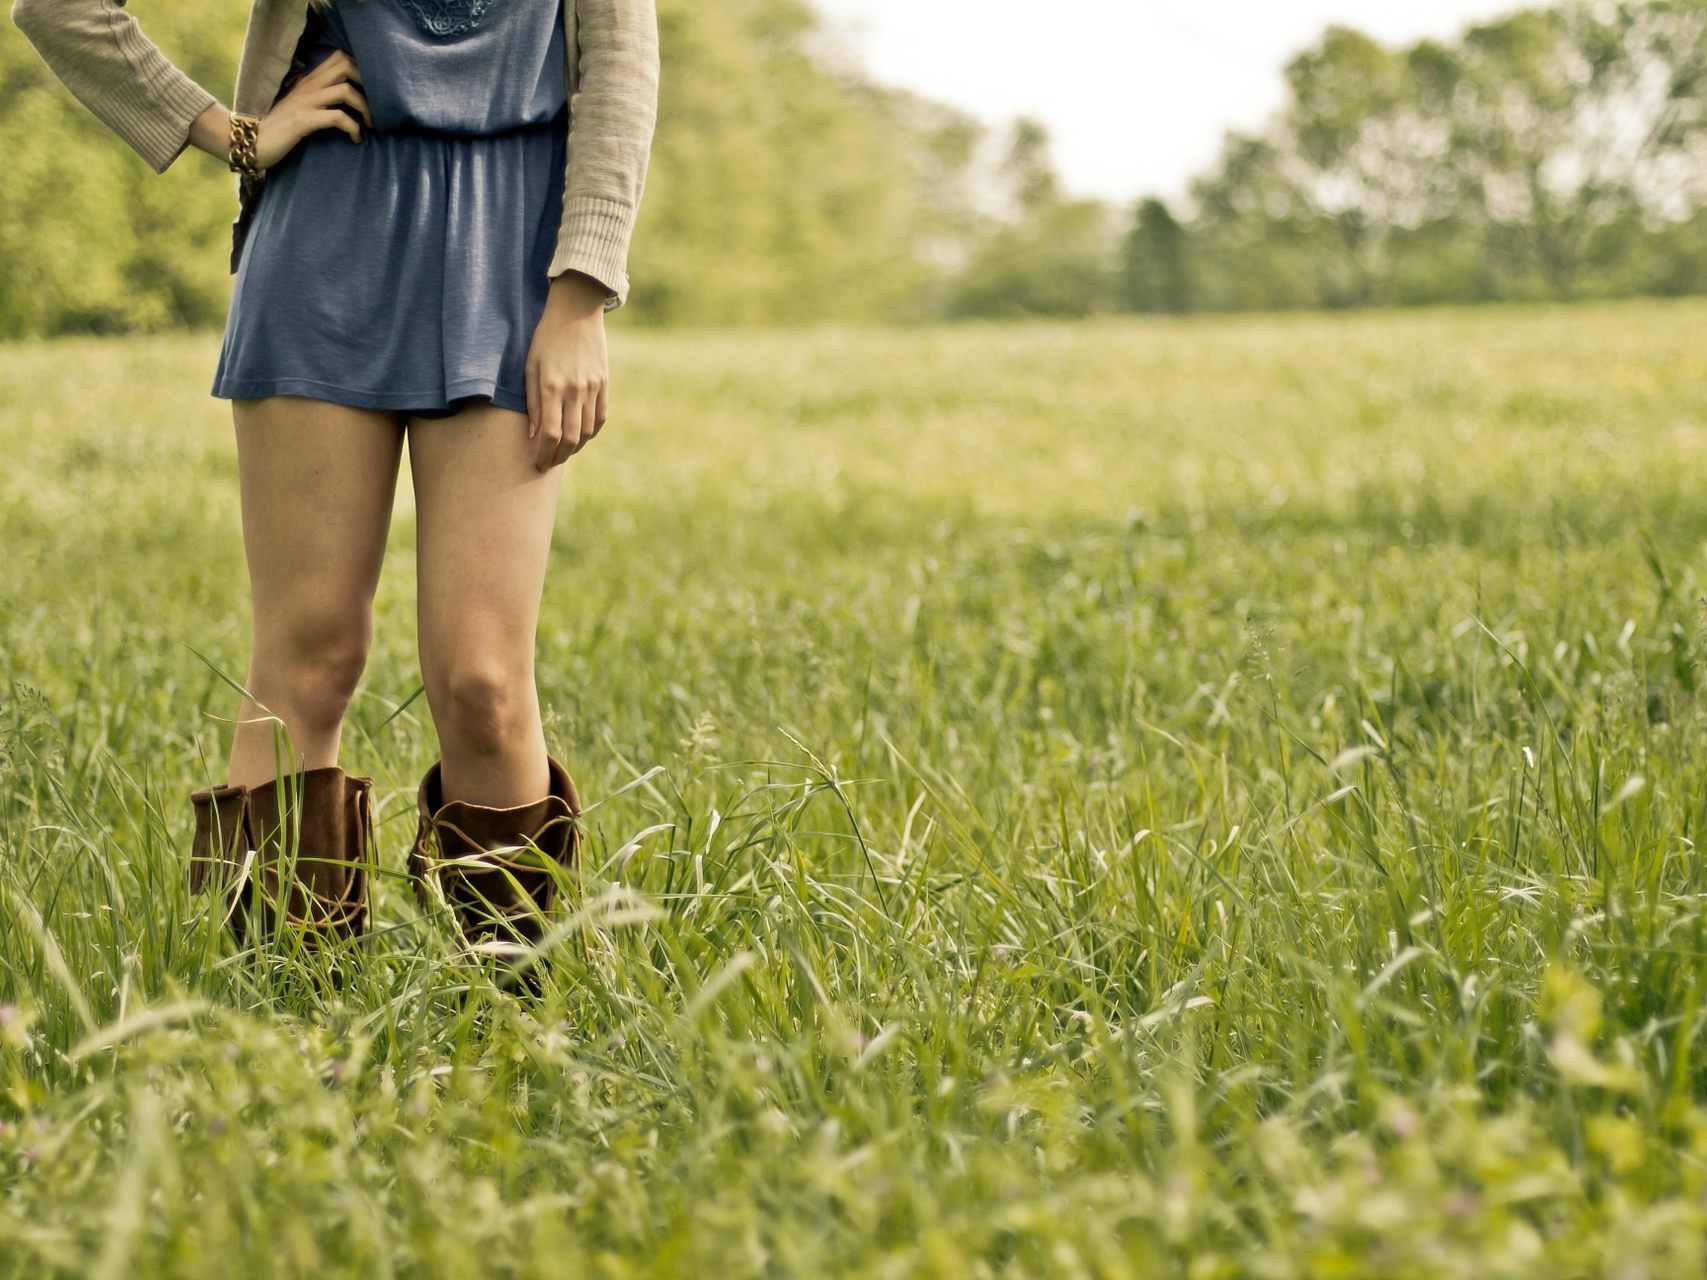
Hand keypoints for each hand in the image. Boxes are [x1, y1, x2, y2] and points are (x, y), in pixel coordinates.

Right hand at [255, 51, 373, 165]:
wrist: (252, 142)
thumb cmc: (280, 129)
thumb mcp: (300, 107)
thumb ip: (318, 98)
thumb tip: (343, 99)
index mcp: (309, 81)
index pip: (339, 58)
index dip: (360, 70)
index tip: (370, 92)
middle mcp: (308, 86)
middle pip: (345, 65)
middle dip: (368, 84)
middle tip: (375, 106)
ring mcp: (306, 102)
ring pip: (346, 90)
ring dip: (365, 108)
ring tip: (369, 125)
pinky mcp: (304, 121)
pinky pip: (338, 117)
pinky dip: (353, 128)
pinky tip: (355, 139)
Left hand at [524, 273, 610, 471]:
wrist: (576, 312)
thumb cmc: (545, 338)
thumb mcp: (530, 366)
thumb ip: (530, 402)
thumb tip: (532, 435)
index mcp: (551, 386)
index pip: (550, 434)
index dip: (544, 454)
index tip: (538, 465)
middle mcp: (574, 390)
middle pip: (571, 439)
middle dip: (559, 457)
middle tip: (549, 464)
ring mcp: (592, 387)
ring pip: (588, 431)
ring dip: (575, 447)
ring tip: (563, 452)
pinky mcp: (604, 384)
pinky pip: (600, 417)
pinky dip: (591, 432)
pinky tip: (581, 436)